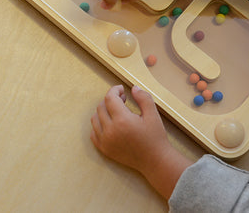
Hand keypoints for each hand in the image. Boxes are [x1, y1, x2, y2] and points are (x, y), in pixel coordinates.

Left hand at [90, 85, 193, 199]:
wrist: (155, 161)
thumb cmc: (155, 137)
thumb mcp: (153, 114)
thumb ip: (143, 97)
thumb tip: (133, 88)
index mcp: (122, 120)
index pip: (110, 98)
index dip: (115, 90)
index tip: (122, 89)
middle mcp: (110, 131)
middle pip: (101, 107)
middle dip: (111, 99)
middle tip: (123, 100)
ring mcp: (105, 141)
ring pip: (95, 118)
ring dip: (104, 111)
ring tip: (117, 111)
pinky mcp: (104, 149)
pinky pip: (93, 132)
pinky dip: (99, 124)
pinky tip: (110, 123)